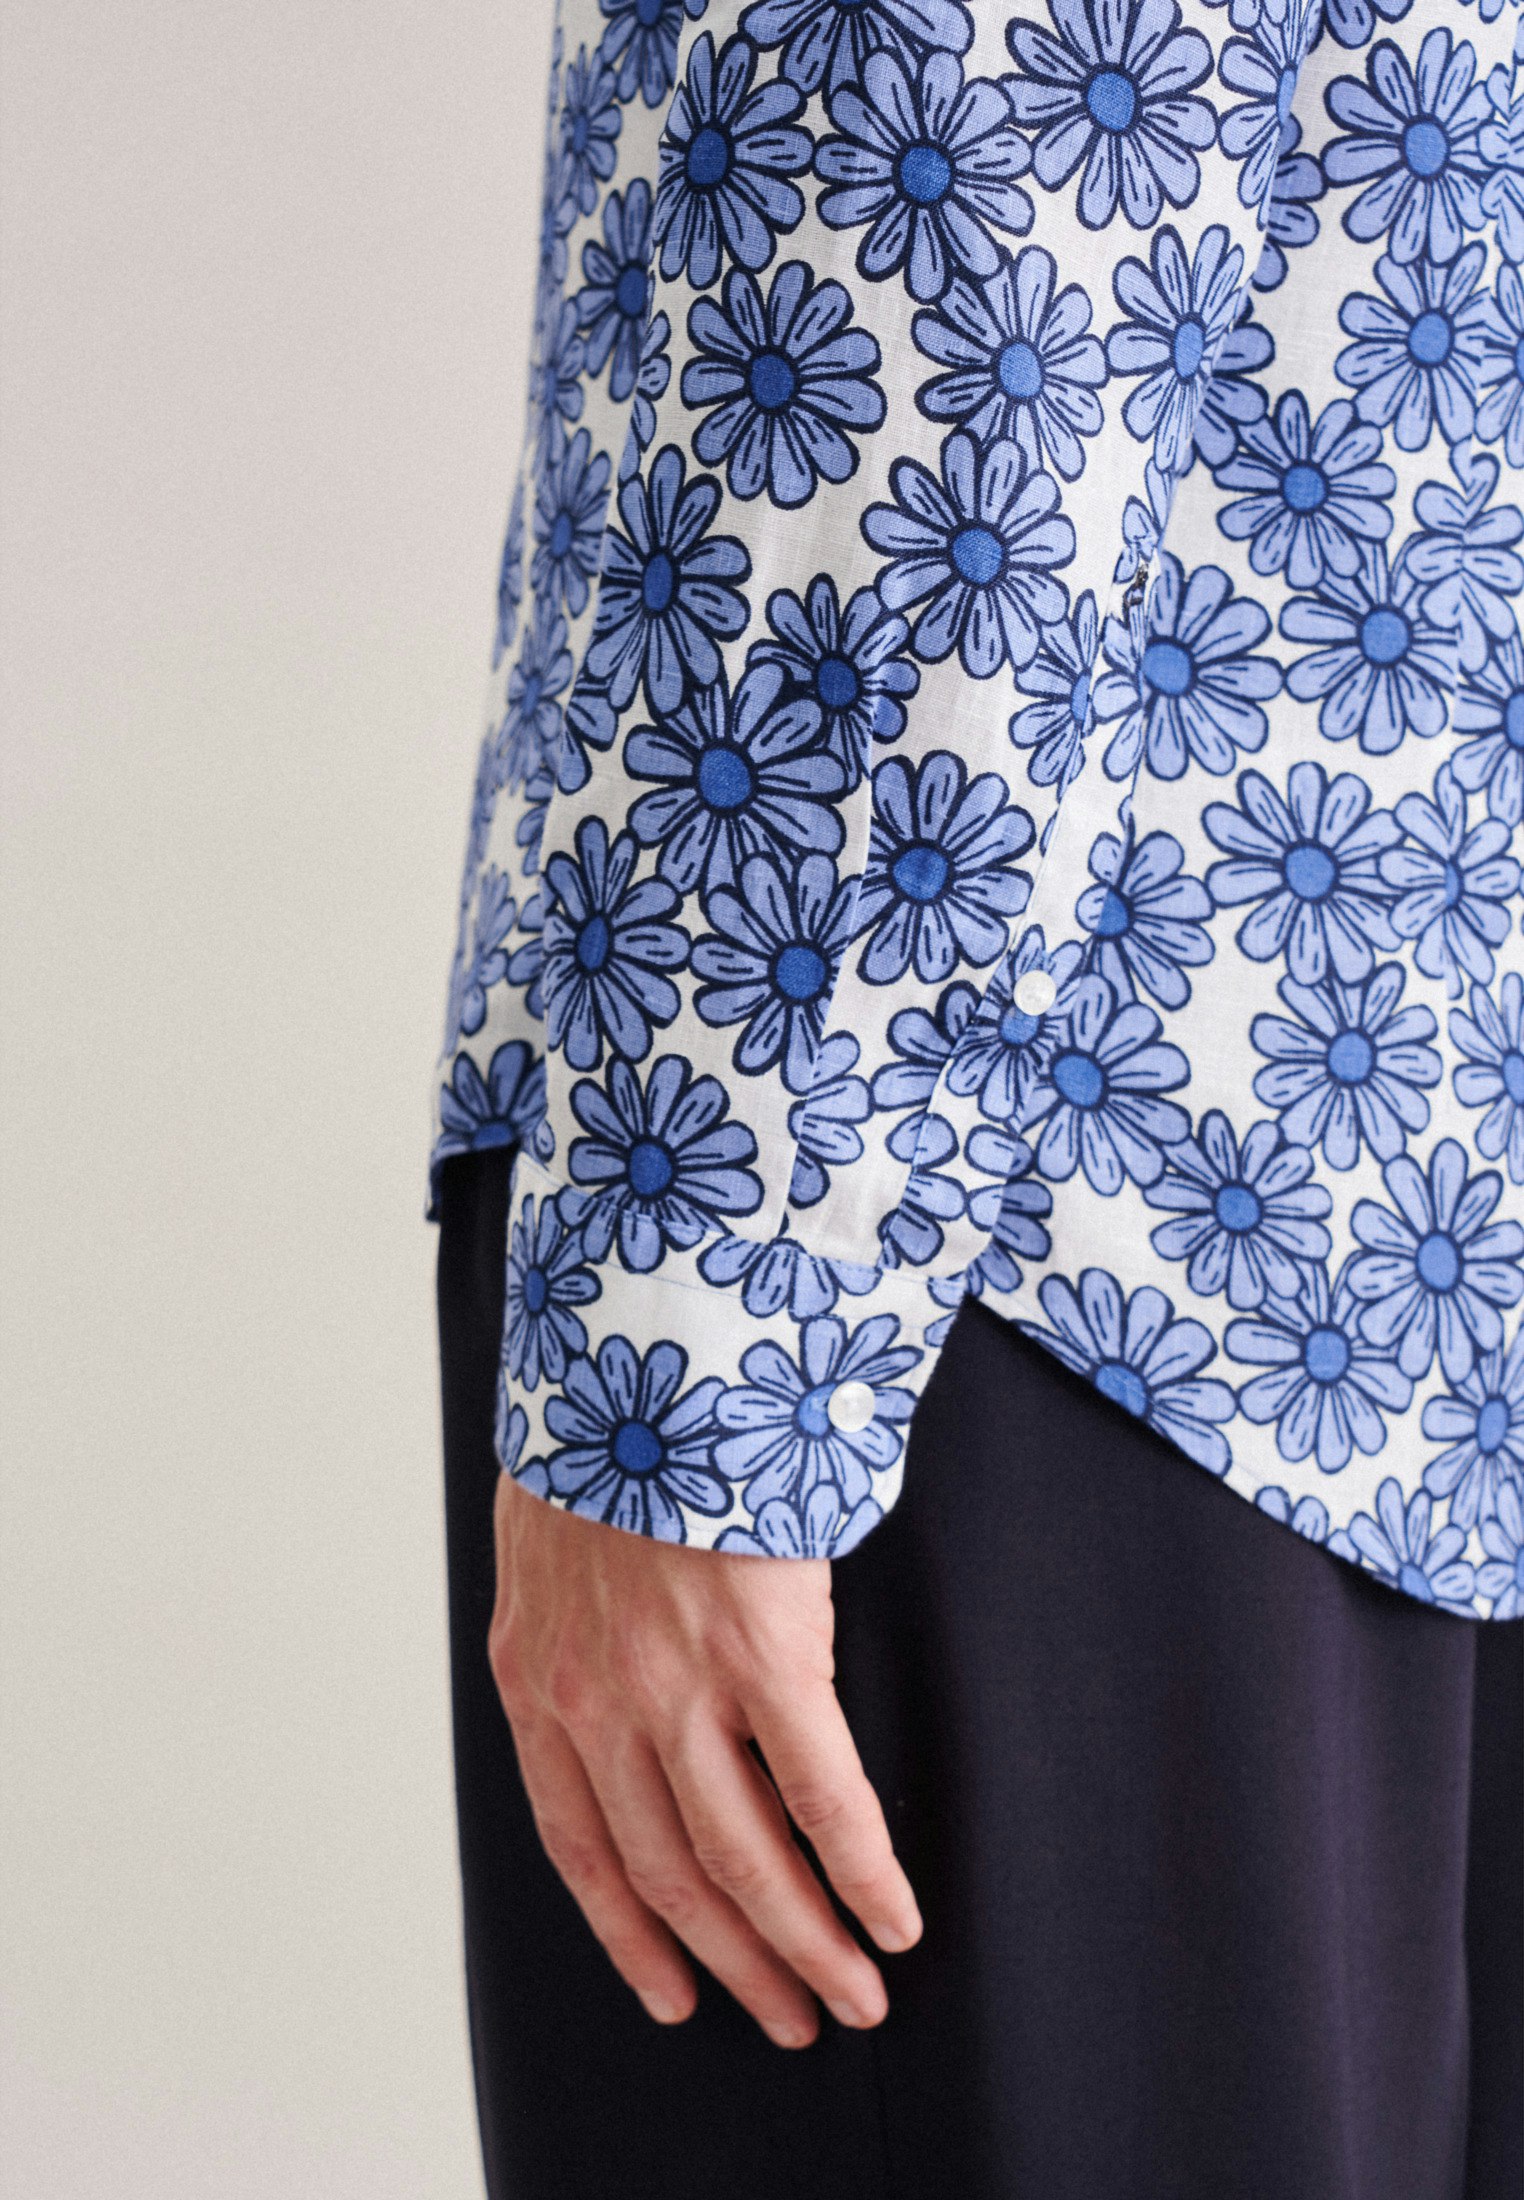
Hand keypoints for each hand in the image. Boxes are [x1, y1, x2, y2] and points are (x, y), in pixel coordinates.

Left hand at [487, 1473, 922, 2047]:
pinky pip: (824, 1797)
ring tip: (852, 1996)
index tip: (671, 1994)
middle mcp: (598, 1705)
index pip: (580, 1846)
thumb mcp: (544, 1537)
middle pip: (671, 1875)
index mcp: (538, 1680)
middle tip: (792, 2018)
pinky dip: (862, 1872)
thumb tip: (605, 1651)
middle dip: (735, 1964)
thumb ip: (570, 1617)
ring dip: (802, 1943)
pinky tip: (894, 1918)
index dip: (629, 1935)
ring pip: (744, 1859)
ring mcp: (680, 1688)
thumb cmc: (604, 1431)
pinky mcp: (764, 1655)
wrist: (644, 1352)